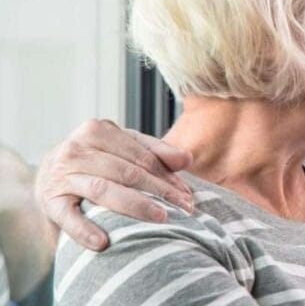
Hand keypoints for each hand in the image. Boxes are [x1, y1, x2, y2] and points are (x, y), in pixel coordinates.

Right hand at [35, 119, 193, 250]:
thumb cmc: (95, 161)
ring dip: (135, 205)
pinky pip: (68, 216)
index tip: (188, 194)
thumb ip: (155, 151)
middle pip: (127, 172)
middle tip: (184, 208)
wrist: (47, 176)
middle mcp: (77, 149)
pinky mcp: (50, 200)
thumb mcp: (123, 148)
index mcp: (98, 130)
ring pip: (104, 189)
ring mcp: (61, 175)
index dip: (168, 176)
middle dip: (160, 191)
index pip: (142, 156)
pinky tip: (103, 243)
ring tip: (161, 218)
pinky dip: (85, 230)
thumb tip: (186, 158)